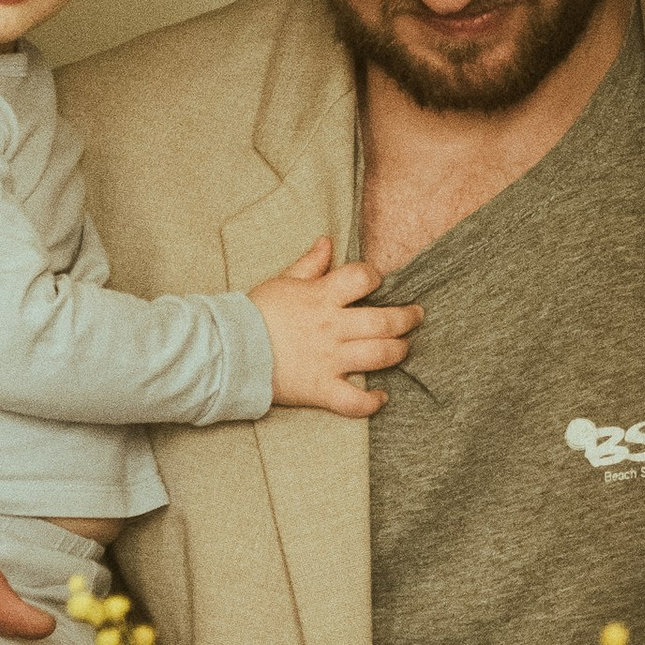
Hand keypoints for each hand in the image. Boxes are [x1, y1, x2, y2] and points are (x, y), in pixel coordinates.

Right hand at [254, 237, 420, 416]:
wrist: (229, 349)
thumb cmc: (255, 314)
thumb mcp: (282, 281)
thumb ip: (309, 264)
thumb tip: (327, 242)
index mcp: (321, 297)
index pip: (362, 278)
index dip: (375, 277)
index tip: (378, 282)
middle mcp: (332, 327)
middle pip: (383, 320)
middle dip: (406, 318)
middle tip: (415, 316)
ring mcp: (329, 359)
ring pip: (379, 355)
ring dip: (399, 351)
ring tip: (403, 348)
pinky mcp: (321, 388)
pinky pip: (354, 401)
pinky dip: (371, 402)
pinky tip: (381, 398)